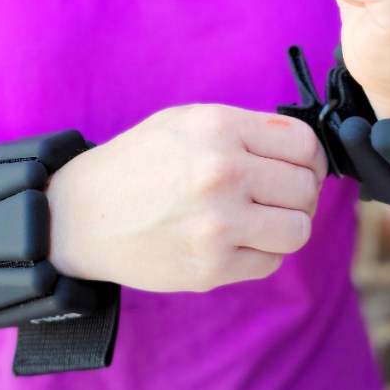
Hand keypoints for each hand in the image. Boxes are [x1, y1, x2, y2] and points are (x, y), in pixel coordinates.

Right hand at [45, 104, 327, 292]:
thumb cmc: (137, 164)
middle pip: (305, 188)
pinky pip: (270, 262)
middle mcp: (223, 173)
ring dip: (284, 226)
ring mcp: (218, 224)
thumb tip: (305, 150)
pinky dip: (259, 254)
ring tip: (258, 221)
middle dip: (297, 193)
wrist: (81, 215)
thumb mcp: (186, 122)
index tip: (297, 168)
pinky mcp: (211, 267)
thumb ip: (246, 128)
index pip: (304, 145)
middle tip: (273, 197)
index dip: (308, 159)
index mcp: (219, 129)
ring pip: (298, 230)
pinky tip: (232, 242)